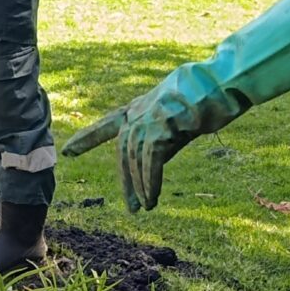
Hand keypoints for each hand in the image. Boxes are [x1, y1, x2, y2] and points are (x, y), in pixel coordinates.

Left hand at [63, 64, 226, 212]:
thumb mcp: (175, 116)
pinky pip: (150, 162)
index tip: (68, 150)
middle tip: (131, 206)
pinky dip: (150, 183)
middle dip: (126, 182)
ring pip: (135, 160)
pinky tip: (152, 198)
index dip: (88, 138)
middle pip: (123, 152)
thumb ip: (161, 135)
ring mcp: (148, 118)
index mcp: (140, 106)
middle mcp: (139, 112)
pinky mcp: (161, 127)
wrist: (221, 84)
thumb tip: (152, 161)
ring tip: (145, 207)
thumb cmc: (206, 98)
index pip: (108, 124)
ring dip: (140, 187)